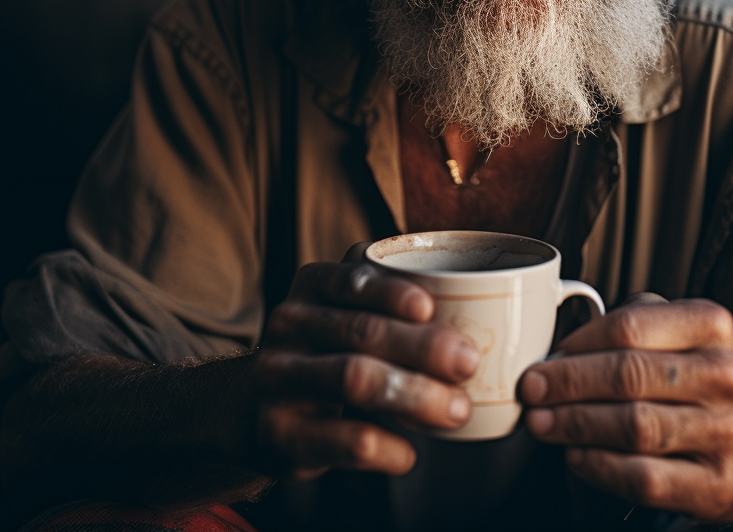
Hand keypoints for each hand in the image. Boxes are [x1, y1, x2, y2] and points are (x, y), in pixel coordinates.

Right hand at [247, 243, 478, 479]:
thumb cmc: (327, 348)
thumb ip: (392, 298)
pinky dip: (383, 447)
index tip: (431, 306)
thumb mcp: (345, 311)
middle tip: (469, 361)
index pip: (353, 279)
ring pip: (353, 378)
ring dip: (414, 395)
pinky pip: (339, 439)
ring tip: (457, 410)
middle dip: (421, 346)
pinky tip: (410, 454)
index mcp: (313, 284)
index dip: (392, 291)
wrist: (252, 407)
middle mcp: (290, 322)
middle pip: (361, 331)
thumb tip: (479, 305)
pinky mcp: (279, 430)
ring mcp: (279, 376)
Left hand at [519, 294, 732, 520]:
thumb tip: (556, 353)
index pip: (630, 327)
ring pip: (635, 427)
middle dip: (568, 384)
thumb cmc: (689, 376)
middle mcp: (725, 377)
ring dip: (577, 425)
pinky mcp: (716, 485)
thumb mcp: (670, 332)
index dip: (577, 344)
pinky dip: (601, 467)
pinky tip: (576, 456)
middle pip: (629, 376)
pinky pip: (645, 478)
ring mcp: (726, 433)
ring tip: (543, 423)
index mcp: (710, 326)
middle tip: (531, 391)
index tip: (542, 359)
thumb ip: (623, 327)